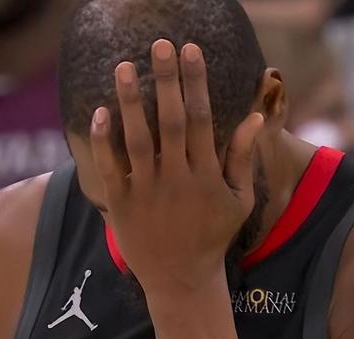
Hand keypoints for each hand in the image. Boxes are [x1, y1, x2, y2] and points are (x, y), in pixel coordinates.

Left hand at [90, 39, 263, 293]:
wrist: (181, 280)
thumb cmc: (213, 237)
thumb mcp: (238, 201)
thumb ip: (241, 159)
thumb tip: (252, 118)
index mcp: (206, 174)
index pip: (200, 118)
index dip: (195, 82)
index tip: (191, 50)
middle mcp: (176, 178)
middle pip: (169, 120)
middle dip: (165, 80)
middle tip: (158, 44)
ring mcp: (146, 191)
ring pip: (137, 139)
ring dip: (129, 101)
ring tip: (123, 66)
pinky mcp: (121, 204)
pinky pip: (110, 167)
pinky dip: (104, 140)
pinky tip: (100, 112)